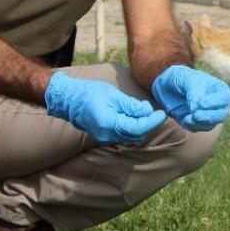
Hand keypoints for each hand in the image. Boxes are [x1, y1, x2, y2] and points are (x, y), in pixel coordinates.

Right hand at [44, 72, 166, 144]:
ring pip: (130, 137)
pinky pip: (123, 135)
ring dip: (142, 127)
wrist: (68, 99)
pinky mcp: (104, 136)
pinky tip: (136, 116)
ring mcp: (104, 138)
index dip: (152, 122)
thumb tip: (148, 111)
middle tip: (158, 113)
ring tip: (148, 113)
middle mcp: (106, 135)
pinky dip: (133, 128)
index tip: (161, 114)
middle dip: (149, 125)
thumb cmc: (89, 92)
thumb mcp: (113, 95)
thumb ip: (131, 105)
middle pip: (135, 135)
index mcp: (108, 123)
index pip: (137, 128)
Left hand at [151, 65, 229, 130]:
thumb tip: (197, 107)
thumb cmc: (181, 78)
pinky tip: (185, 119)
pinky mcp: (198, 123)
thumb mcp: (187, 78)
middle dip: (209, 117)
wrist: (167, 87)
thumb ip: (194, 91)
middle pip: (221, 114)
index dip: (214, 102)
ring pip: (210, 124)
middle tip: (196, 115)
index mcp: (219, 89)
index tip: (200, 103)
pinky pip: (198, 128)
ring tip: (187, 118)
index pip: (224, 98)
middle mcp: (218, 104)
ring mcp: (209, 115)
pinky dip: (192, 125)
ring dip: (199, 123)